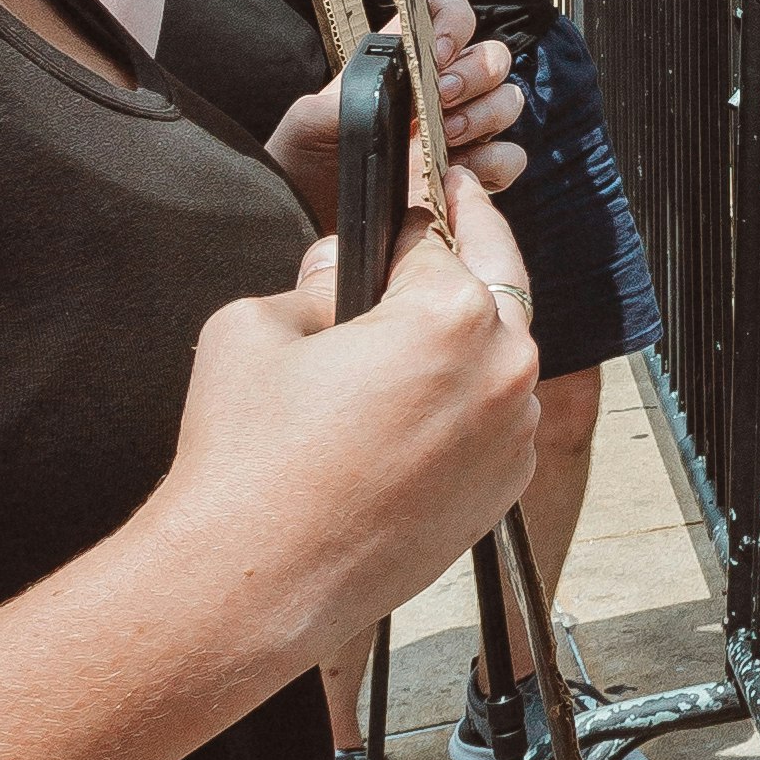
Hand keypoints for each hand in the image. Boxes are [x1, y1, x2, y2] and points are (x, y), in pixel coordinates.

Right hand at [166, 171, 540, 672]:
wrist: (252, 584)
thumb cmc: (248, 458)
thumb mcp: (258, 322)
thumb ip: (315, 277)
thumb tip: (340, 266)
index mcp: (453, 313)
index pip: (440, 232)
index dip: (420, 203)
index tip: (429, 176)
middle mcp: (504, 371)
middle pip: (492, 285)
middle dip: (464, 252)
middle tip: (447, 216)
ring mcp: (511, 437)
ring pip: (497, 356)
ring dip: (464, 336)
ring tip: (409, 327)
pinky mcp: (502, 490)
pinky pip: (493, 420)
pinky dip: (464, 402)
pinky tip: (407, 408)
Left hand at [260, 0, 526, 221]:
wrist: (306, 217)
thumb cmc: (302, 159)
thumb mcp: (309, 120)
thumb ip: (349, 96)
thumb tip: (387, 89)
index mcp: (405, 62)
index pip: (448, 13)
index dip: (454, 22)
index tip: (436, 53)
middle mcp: (440, 92)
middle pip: (491, 56)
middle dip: (473, 72)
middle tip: (441, 98)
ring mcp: (461, 133)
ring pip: (508, 100)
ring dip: (485, 112)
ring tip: (446, 136)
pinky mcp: (470, 177)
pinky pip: (510, 157)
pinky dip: (495, 160)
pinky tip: (458, 171)